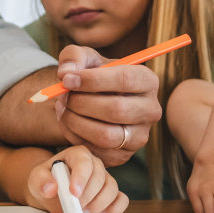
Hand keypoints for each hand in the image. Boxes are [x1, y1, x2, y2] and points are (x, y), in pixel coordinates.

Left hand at [27, 146, 128, 212]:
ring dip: (99, 205)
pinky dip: (115, 209)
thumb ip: (41, 181)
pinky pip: (121, 199)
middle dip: (88, 197)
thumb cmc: (46, 181)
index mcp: (77, 154)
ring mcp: (105, 178)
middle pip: (99, 177)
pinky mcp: (111, 193)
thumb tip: (51, 189)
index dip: (80, 178)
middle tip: (75, 210)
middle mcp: (95, 163)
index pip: (84, 163)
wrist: (52, 191)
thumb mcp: (36, 179)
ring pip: (112, 188)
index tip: (73, 194)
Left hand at [52, 45, 161, 166]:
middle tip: (62, 96)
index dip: (93, 80)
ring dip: (76, 121)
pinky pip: (97, 151)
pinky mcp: (124, 156)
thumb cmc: (93, 76)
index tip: (67, 80)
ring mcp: (140, 136)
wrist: (93, 101)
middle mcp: (151, 110)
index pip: (125, 79)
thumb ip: (74, 56)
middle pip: (116, 109)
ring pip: (106, 135)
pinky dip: (74, 137)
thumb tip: (66, 73)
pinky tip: (67, 122)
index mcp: (147, 81)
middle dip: (82, 103)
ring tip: (62, 108)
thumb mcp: (85, 59)